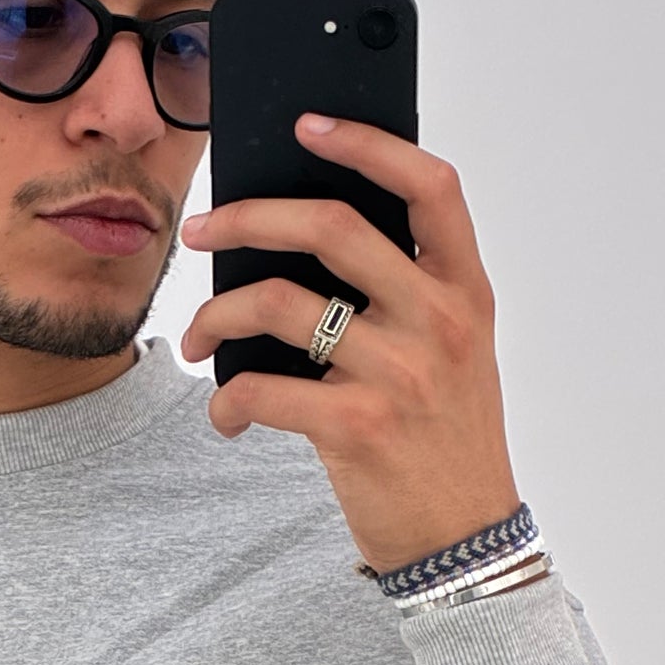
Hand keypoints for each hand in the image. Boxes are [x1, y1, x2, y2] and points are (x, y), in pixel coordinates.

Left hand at [179, 118, 523, 573]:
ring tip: (200, 340)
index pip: (430, 186)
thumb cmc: (445, 440)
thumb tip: (301, 240)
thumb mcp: (453, 353)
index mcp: (464, 291)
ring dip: (215, 316)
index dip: (367, 143)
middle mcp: (438, 321)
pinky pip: (262, 389)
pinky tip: (228, 416)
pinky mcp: (357, 427)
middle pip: (330, 226)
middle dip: (246, 217)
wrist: (464, 540)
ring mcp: (400, 372)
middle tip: (200, 229)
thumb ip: (405, 294)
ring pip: (276, 303)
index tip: (308, 124)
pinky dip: (228, 402)